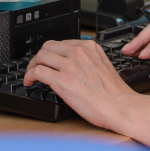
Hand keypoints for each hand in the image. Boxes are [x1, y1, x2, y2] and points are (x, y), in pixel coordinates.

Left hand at [22, 38, 139, 129]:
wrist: (120, 107)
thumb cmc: (114, 94)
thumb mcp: (103, 66)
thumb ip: (88, 61)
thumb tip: (73, 65)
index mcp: (89, 48)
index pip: (61, 43)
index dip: (51, 53)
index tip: (48, 61)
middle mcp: (78, 53)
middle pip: (47, 47)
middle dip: (39, 58)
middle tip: (35, 67)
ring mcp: (69, 66)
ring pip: (40, 57)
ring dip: (31, 66)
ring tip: (31, 75)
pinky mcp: (62, 80)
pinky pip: (37, 71)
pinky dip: (29, 76)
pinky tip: (30, 82)